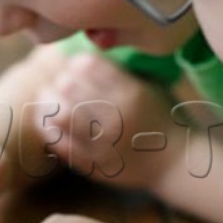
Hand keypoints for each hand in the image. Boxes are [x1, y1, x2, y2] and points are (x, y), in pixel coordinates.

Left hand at [37, 54, 179, 191]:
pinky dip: (49, 131)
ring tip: (48, 100)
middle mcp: (115, 116)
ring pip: (60, 115)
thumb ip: (119, 72)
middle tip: (58, 84)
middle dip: (60, 82)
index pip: (88, 65)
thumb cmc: (162, 119)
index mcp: (131, 93)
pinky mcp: (93, 163)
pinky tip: (48, 123)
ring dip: (49, 104)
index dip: (76, 64)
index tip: (75, 68)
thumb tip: (81, 59)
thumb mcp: (150, 86)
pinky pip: (60, 144)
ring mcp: (103, 142)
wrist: (174, 163)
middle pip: (70, 87)